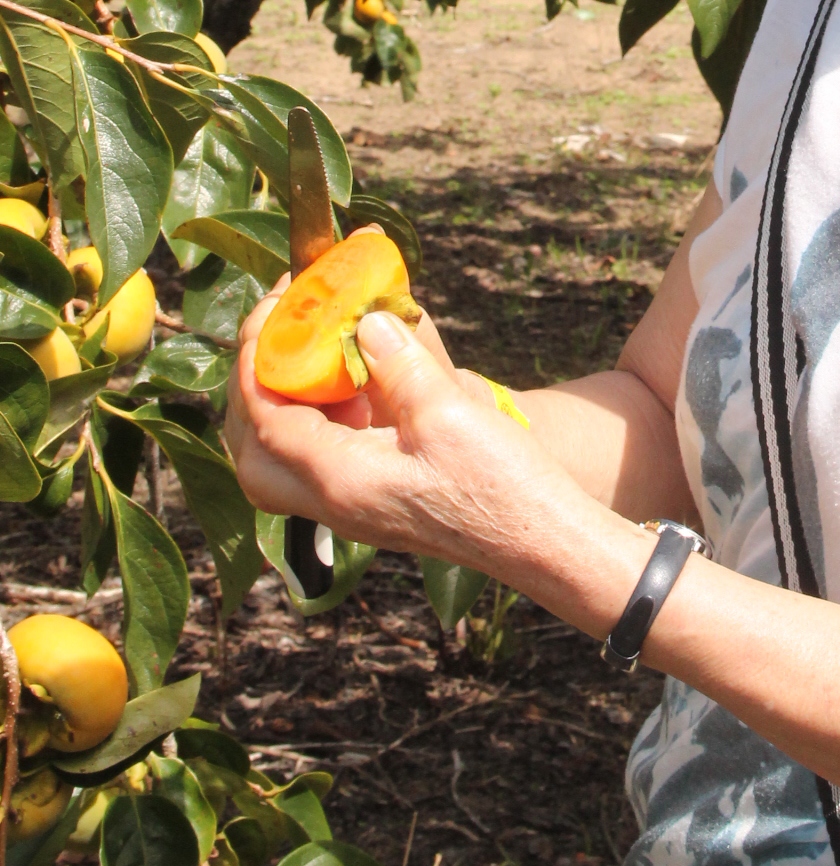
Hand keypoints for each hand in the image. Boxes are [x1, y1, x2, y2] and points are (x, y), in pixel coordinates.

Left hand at [224, 289, 591, 578]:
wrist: (544, 542)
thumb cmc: (503, 487)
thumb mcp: (449, 414)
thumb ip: (399, 364)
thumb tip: (365, 322)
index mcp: (340, 480)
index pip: (266, 415)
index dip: (260, 355)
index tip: (280, 307)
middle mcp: (335, 503)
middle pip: (253, 451)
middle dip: (253, 388)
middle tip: (281, 337)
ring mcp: (354, 510)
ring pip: (279, 464)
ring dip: (281, 407)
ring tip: (312, 359)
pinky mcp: (376, 506)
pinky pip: (317, 465)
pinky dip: (316, 423)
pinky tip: (355, 392)